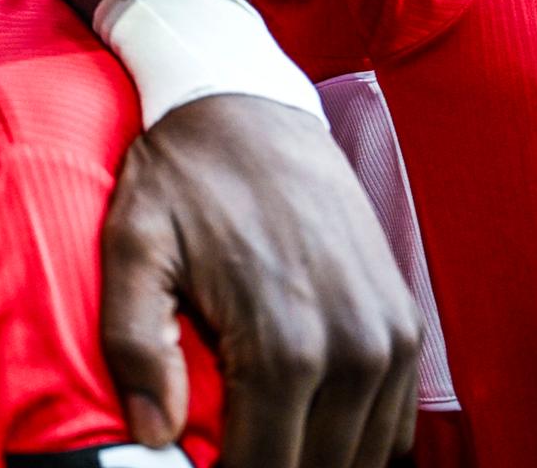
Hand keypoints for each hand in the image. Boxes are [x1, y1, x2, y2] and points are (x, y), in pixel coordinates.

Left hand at [102, 95, 419, 467]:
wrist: (249, 104)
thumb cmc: (181, 177)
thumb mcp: (132, 245)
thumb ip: (135, 343)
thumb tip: (152, 435)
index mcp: (285, 346)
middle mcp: (353, 351)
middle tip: (223, 460)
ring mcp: (389, 340)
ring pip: (362, 459)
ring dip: (313, 461)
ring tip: (258, 444)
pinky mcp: (404, 324)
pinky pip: (394, 426)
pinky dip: (354, 444)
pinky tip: (304, 435)